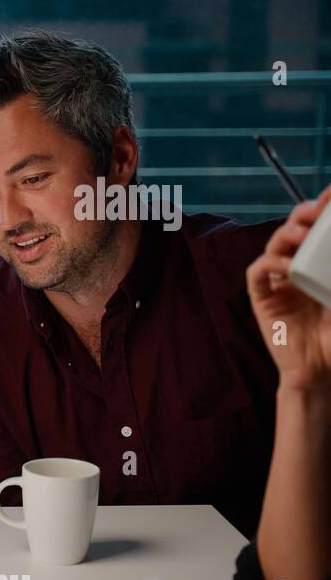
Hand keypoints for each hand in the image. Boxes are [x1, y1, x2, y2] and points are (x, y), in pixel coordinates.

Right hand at [247, 185, 330, 391]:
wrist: (320, 371)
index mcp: (319, 267)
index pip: (318, 232)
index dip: (323, 209)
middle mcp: (297, 270)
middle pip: (294, 231)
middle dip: (304, 215)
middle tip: (317, 209)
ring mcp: (278, 284)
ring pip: (274, 246)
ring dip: (285, 234)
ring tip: (301, 232)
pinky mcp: (262, 299)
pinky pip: (257, 274)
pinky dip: (268, 263)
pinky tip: (284, 264)